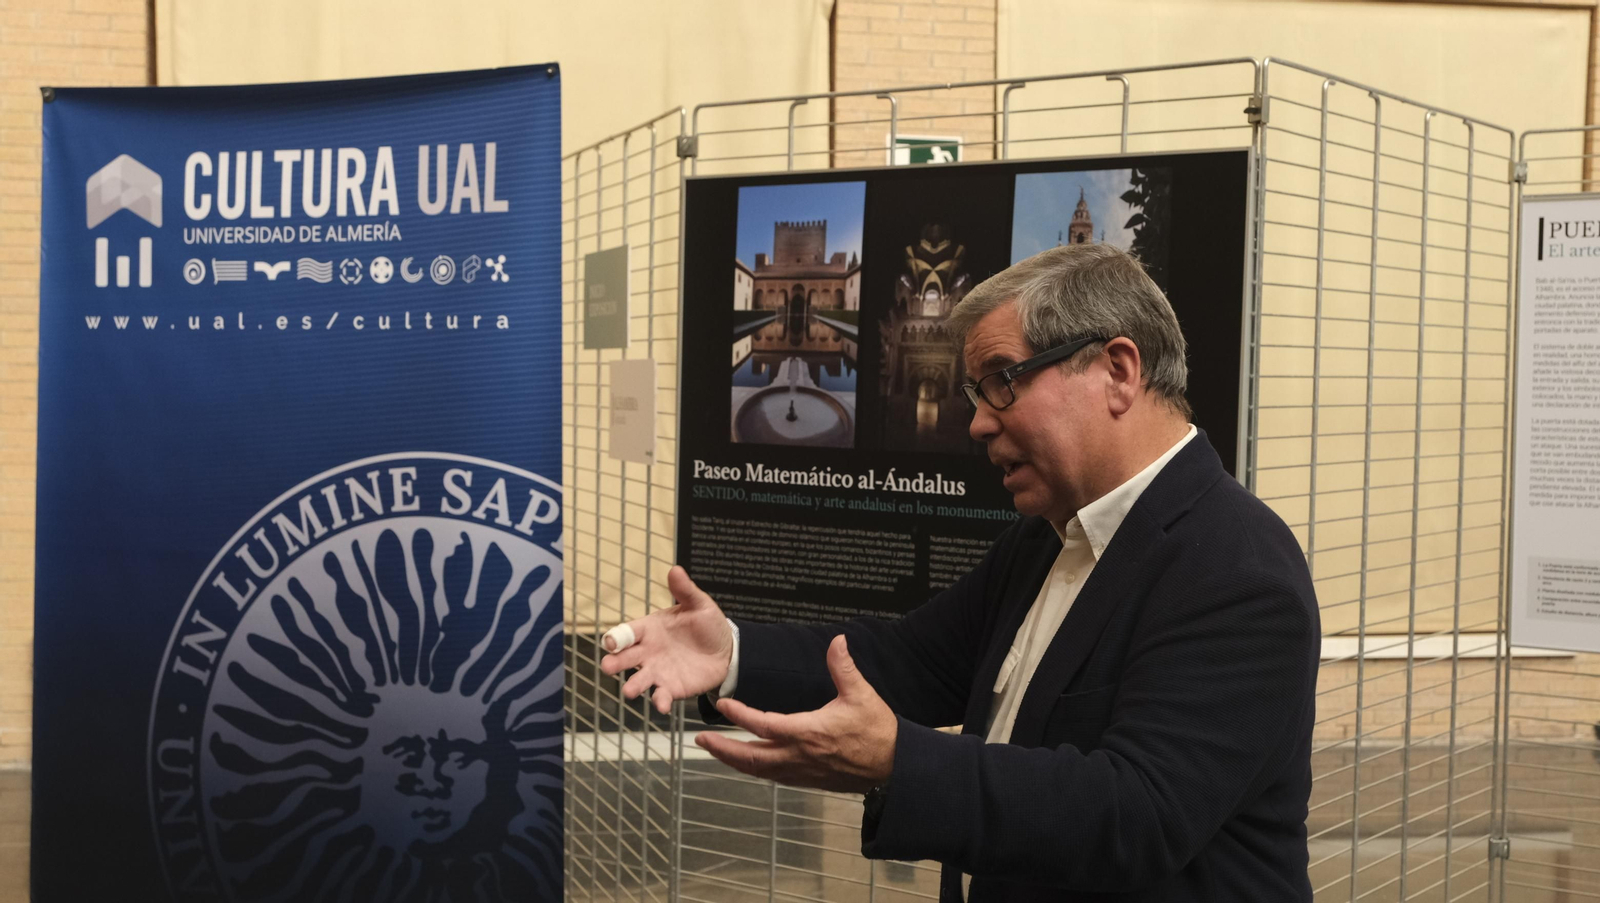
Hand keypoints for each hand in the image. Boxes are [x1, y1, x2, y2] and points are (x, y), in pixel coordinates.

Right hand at [599, 566, 733, 713]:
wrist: (726, 650)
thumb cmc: (706, 625)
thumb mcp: (699, 605)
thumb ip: (685, 591)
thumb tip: (675, 569)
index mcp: (650, 629)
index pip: (628, 632)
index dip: (617, 637)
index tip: (611, 642)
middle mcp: (648, 652)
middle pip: (625, 658)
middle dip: (615, 662)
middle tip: (608, 667)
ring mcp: (658, 671)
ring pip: (639, 680)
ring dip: (632, 686)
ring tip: (629, 691)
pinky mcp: (671, 688)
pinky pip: (661, 695)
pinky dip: (659, 701)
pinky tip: (662, 705)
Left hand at [695, 635, 896, 794]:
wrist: (895, 766)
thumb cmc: (878, 731)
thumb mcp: (862, 694)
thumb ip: (843, 667)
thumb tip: (837, 640)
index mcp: (809, 733)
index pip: (764, 725)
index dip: (740, 715)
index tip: (723, 705)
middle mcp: (800, 756)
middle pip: (751, 757)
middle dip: (723, 749)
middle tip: (700, 739)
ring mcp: (803, 772)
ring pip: (759, 770)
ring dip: (735, 760)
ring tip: (715, 750)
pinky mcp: (809, 780)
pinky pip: (773, 777)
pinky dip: (755, 768)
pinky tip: (748, 762)